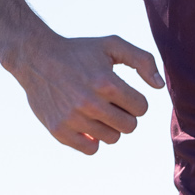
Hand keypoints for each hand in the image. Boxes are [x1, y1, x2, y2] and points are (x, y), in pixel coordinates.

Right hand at [10, 33, 164, 153]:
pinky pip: (91, 149)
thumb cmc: (79, 51)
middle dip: (125, 115)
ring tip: (97, 110)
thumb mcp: (112, 45)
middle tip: (111, 103)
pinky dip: (92, 140)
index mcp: (107, 83)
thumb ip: (143, 60)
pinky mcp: (59, 130)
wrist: (36, 57)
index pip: (142, 108)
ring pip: (112, 138)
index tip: (122, 93)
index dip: (135, 100)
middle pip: (129, 126)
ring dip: (109, 126)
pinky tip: (86, 124)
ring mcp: (73, 119)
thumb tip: (159, 87)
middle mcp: (90, 103)